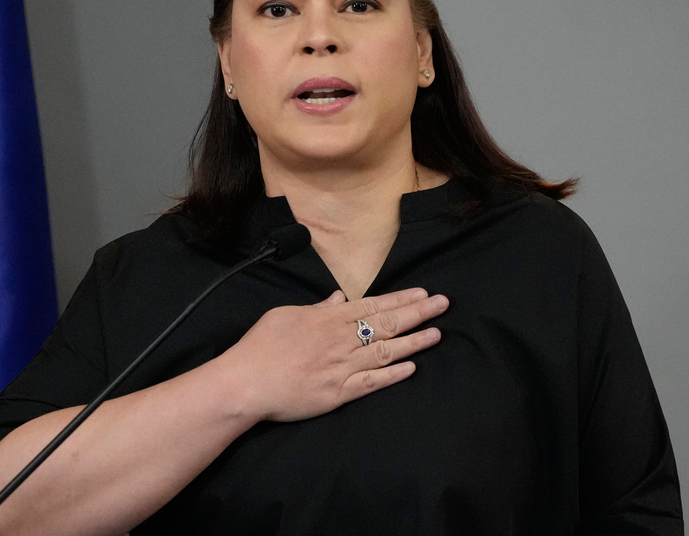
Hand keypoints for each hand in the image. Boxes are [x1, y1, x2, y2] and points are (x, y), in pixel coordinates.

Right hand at [218, 287, 446, 422]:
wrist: (245, 382)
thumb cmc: (260, 346)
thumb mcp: (286, 315)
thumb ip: (317, 308)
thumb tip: (338, 298)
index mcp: (327, 319)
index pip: (372, 305)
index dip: (400, 299)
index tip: (422, 294)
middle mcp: (340, 340)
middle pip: (386, 324)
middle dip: (417, 313)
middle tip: (443, 305)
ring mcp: (341, 367)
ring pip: (385, 351)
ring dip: (413, 342)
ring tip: (437, 333)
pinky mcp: (338, 393)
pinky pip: (372, 382)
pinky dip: (393, 374)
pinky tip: (412, 368)